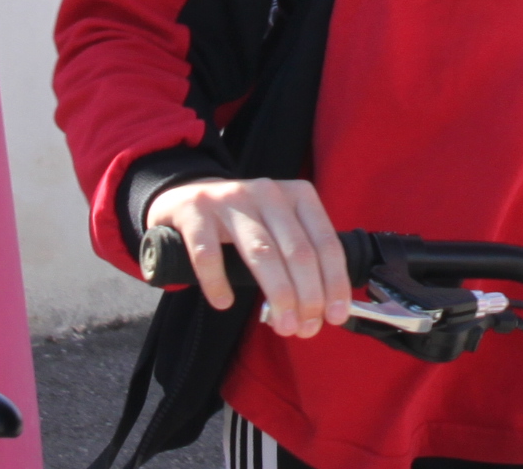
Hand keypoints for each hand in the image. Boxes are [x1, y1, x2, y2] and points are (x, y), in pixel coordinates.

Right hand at [145, 175, 354, 339]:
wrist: (186, 197)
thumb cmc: (244, 222)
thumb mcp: (279, 226)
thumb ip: (300, 259)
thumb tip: (321, 311)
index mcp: (297, 194)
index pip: (325, 242)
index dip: (334, 281)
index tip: (336, 315)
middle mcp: (268, 192)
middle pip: (297, 250)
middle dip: (308, 295)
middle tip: (307, 329)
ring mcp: (230, 200)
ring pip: (262, 251)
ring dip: (278, 293)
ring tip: (283, 326)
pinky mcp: (196, 212)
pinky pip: (209, 253)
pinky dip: (218, 281)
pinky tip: (223, 301)